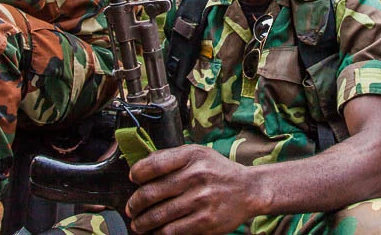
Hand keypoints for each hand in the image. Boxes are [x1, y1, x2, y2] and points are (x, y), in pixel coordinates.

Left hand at [125, 144, 259, 234]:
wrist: (249, 190)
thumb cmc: (218, 171)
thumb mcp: (198, 154)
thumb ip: (171, 157)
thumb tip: (140, 167)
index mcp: (192, 156)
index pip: (153, 164)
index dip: (137, 174)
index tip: (133, 180)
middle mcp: (196, 176)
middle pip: (151, 193)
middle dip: (135, 204)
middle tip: (131, 209)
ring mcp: (201, 200)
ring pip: (158, 215)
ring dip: (142, 222)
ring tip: (138, 224)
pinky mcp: (205, 222)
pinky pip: (172, 231)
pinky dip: (159, 233)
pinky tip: (156, 231)